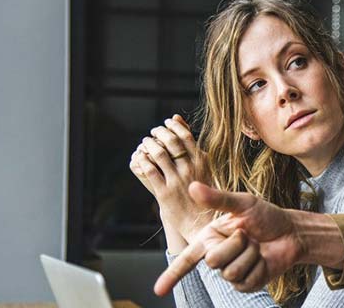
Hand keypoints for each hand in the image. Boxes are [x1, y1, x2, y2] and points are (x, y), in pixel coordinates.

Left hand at [128, 114, 211, 240]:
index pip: (186, 136)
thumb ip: (192, 147)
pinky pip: (150, 171)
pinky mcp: (164, 193)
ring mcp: (177, 181)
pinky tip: (140, 157)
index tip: (166, 123)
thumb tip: (179, 120)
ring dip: (149, 144)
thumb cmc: (203, 193)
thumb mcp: (204, 168)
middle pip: (171, 142)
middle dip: (159, 132)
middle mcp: (190, 170)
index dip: (174, 126)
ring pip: (159, 154)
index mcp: (202, 162)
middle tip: (153, 131)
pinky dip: (142, 160)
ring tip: (145, 142)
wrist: (201, 222)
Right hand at [154, 182, 311, 295]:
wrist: (291, 232)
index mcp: (210, 238)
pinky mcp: (246, 284)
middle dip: (235, 245)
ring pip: (231, 272)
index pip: (186, 259)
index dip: (171, 275)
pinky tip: (263, 259)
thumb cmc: (267, 216)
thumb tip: (192, 187)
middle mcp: (218, 256)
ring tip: (257, 246)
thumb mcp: (243, 203)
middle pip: (213, 261)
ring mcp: (232, 272)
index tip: (157, 290)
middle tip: (248, 235)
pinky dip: (259, 267)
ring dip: (250, 255)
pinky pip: (246, 281)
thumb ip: (218, 198)